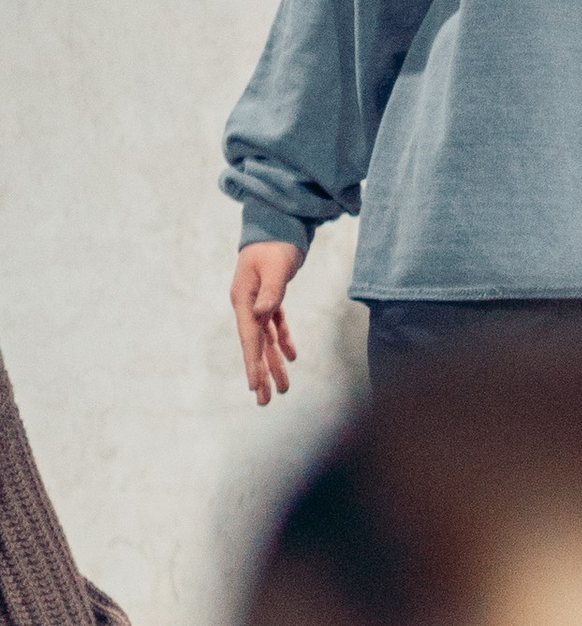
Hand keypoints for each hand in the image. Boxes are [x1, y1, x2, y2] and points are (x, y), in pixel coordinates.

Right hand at [232, 241, 304, 402]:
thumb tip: (261, 314)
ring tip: (283, 389)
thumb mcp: (276, 267)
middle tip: (264, 402)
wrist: (277, 224)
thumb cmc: (276, 245)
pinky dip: (284, 341)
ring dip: (274, 363)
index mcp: (244, 299)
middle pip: (255, 345)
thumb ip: (271, 291)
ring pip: (266, 340)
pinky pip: (276, 326)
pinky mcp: (271, 298)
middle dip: (261, 374)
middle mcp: (248, 304)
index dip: (252, 363)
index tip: (254, 385)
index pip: (249, 337)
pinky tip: (293, 358)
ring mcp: (258, 303)